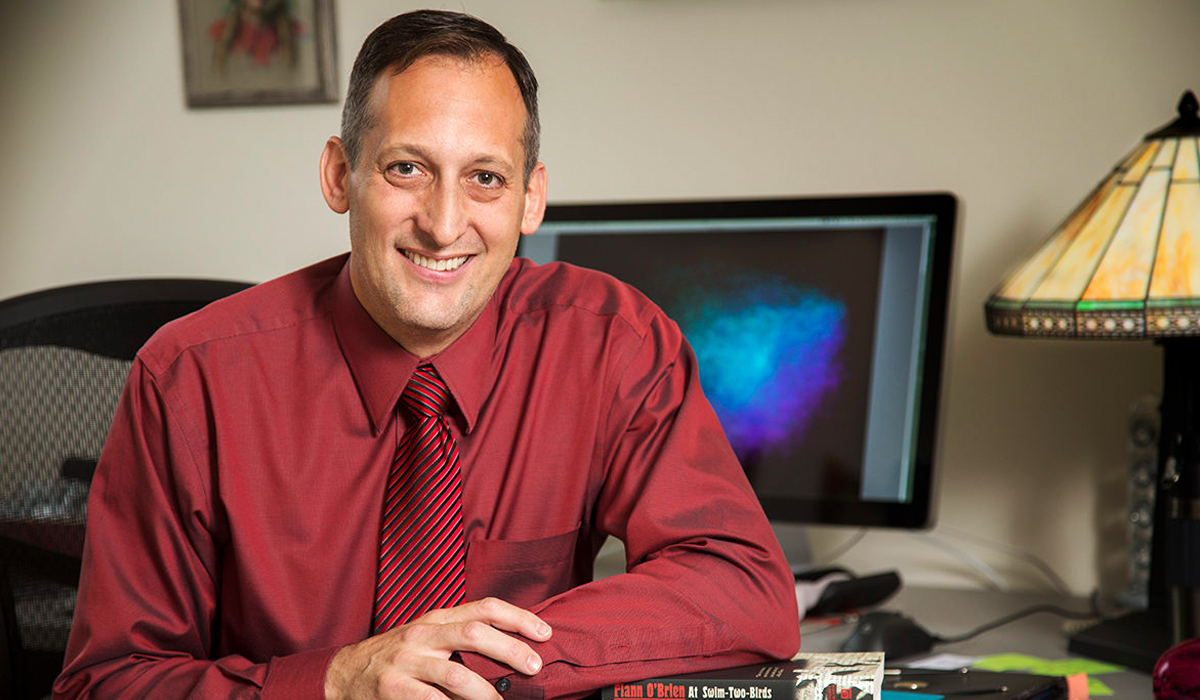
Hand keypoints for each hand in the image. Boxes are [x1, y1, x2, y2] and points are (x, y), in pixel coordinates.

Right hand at [325, 597, 552, 699]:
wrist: (344, 674)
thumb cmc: (396, 656)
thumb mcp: (428, 637)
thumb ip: (461, 638)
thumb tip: (511, 651)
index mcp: (437, 619)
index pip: (485, 608)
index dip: (518, 618)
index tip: (544, 633)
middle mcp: (424, 635)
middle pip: (476, 633)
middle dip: (511, 650)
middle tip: (534, 667)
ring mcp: (407, 661)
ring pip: (457, 674)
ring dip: (486, 693)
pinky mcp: (393, 688)